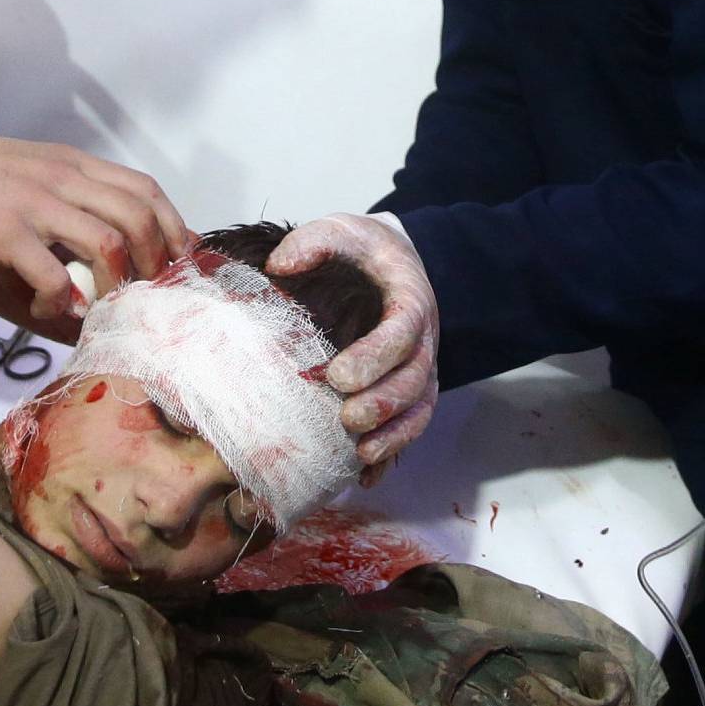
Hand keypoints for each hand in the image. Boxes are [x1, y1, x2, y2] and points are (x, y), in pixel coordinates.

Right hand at [0, 103, 189, 324]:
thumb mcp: (23, 186)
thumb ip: (59, 224)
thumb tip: (87, 279)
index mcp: (73, 165)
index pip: (144, 189)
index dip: (171, 227)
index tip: (177, 261)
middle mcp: (64, 179)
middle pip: (139, 217)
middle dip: (155, 263)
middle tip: (145, 296)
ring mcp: (38, 204)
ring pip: (109, 245)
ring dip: (114, 286)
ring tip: (101, 307)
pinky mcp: (7, 232)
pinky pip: (53, 275)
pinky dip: (60, 301)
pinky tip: (47, 308)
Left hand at [266, 213, 438, 471]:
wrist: (391, 261)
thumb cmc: (363, 251)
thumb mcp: (341, 230)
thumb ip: (313, 241)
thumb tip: (279, 265)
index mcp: (410, 299)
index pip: (404, 331)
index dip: (377, 356)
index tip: (338, 375)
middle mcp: (425, 339)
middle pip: (416, 380)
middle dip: (383, 405)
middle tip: (346, 418)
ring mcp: (421, 369)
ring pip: (419, 411)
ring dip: (393, 436)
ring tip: (358, 454)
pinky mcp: (411, 392)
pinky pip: (410, 428)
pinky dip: (391, 453)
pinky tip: (364, 475)